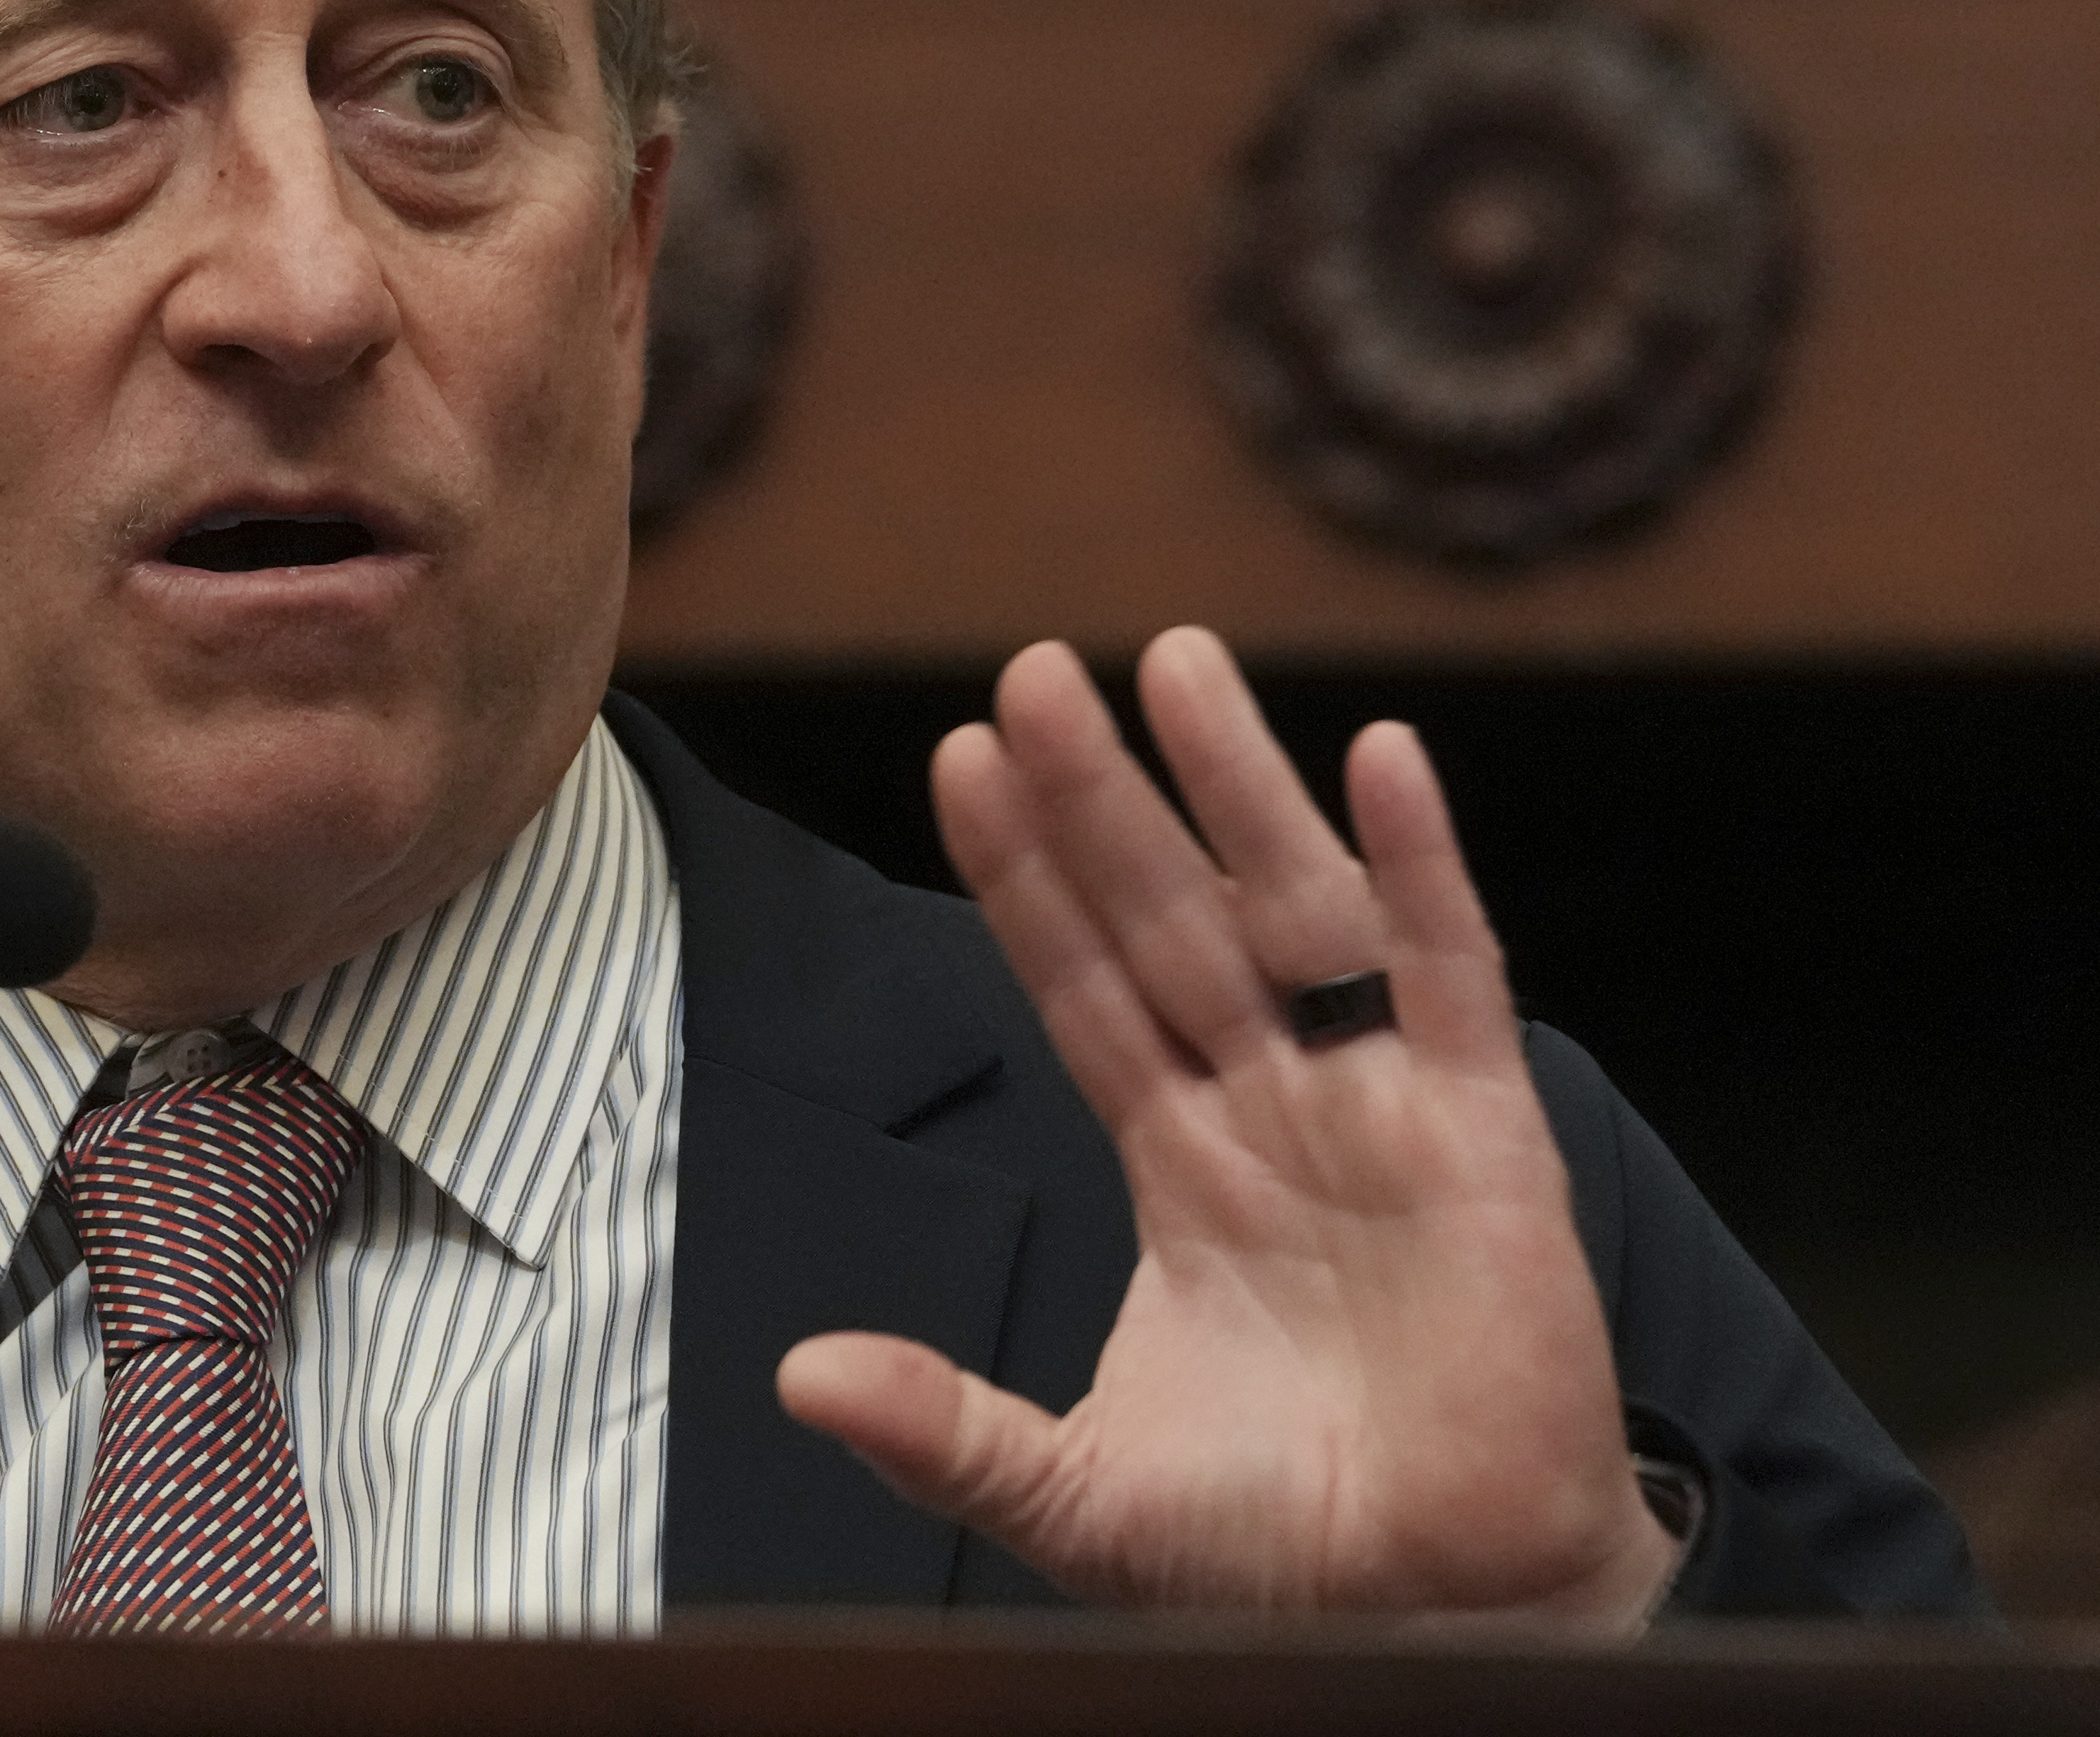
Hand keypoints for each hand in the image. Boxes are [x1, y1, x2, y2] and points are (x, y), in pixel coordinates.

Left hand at [777, 628, 1678, 1625]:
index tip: (957, 759)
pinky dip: (1422, 865)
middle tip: (1032, 669)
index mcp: (1179, 1165)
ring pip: (1296, 911)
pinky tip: (1384, 759)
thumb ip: (945, 1427)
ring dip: (1238, 786)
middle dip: (1102, 797)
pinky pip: (1453, 974)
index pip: (1081, 984)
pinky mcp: (1489, 1138)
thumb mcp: (1075, 1493)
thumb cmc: (1275, 1554)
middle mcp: (1272, 1108)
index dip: (1023, 876)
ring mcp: (1380, 1109)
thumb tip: (793, 1375)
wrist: (1441, 1620)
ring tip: (1177, 662)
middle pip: (1168, 916)